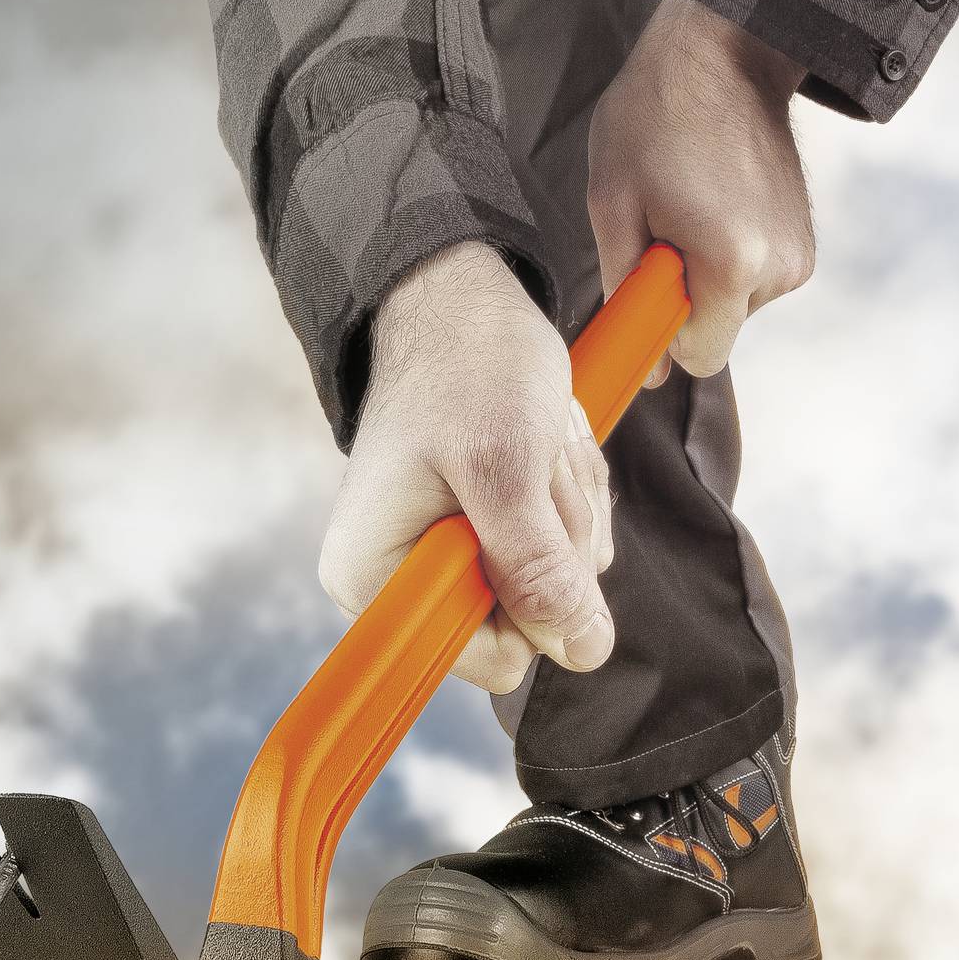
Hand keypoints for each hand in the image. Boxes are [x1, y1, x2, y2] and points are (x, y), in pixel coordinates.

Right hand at [319, 241, 614, 692]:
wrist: (463, 301)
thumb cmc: (466, 366)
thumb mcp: (505, 466)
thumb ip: (537, 565)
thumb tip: (583, 651)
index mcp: (376, 578)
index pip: (489, 658)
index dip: (532, 598)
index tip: (522, 515)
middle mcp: (408, 582)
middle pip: (536, 616)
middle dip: (558, 532)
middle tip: (530, 459)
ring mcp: (456, 559)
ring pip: (563, 576)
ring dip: (570, 503)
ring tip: (533, 440)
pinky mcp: (495, 535)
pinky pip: (569, 543)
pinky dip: (573, 490)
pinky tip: (544, 442)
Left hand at [588, 0, 815, 379]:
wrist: (726, 53)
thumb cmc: (656, 117)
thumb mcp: (612, 202)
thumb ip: (624, 290)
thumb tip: (645, 368)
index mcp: (732, 263)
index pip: (702, 356)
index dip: (664, 331)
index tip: (646, 285)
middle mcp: (779, 268)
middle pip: (719, 329)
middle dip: (685, 295)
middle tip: (664, 226)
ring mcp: (799, 255)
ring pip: (735, 304)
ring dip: (705, 271)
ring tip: (692, 204)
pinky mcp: (805, 242)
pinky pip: (754, 278)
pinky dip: (730, 255)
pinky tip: (719, 202)